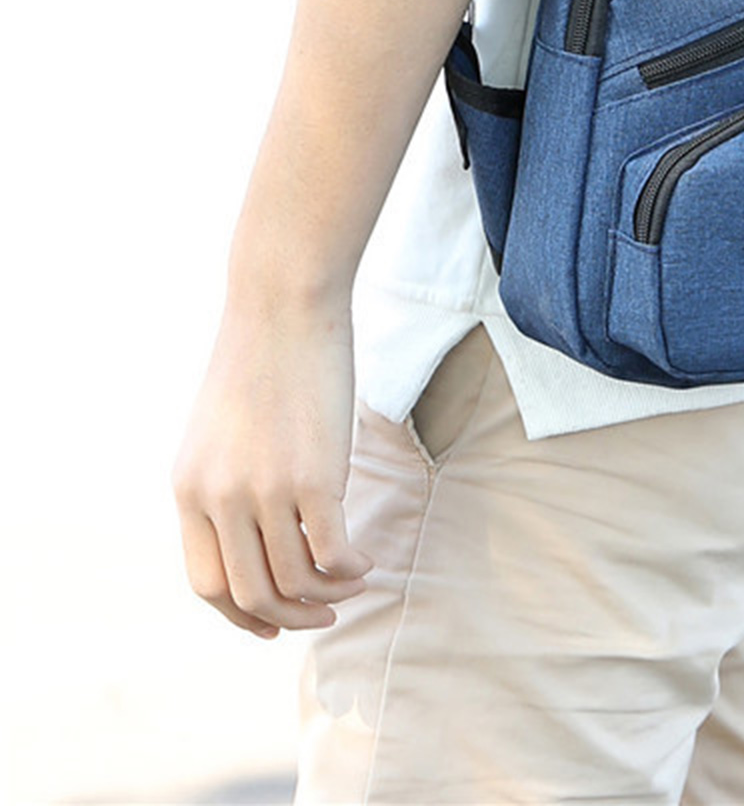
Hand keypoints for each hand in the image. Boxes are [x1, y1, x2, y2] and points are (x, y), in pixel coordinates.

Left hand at [172, 292, 372, 636]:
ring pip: (295, 580)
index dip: (242, 616)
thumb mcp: (221, 430)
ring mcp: (266, 491)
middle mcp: (221, 499)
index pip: (208, 585)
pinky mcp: (314, 477)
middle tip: (324, 615)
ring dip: (329, 595)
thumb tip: (259, 527)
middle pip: (252, 594)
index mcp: (190, 490)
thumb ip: (227, 480)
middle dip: (291, 617)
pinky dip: (351, 569)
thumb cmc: (263, 357)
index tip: (274, 622)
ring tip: (355, 582)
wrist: (283, 306)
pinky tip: (367, 561)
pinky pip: (332, 552)